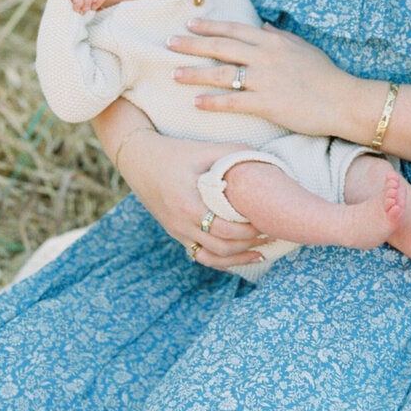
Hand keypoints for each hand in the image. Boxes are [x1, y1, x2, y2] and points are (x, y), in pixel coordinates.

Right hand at [92, 99, 267, 271]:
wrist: (138, 159)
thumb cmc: (174, 151)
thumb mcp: (204, 149)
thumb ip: (234, 153)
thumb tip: (266, 160)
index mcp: (188, 204)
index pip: (225, 229)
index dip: (250, 230)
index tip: (269, 222)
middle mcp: (181, 223)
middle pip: (221, 247)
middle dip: (250, 244)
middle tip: (272, 234)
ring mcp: (176, 231)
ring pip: (211, 257)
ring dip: (238, 258)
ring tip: (261, 252)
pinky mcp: (175, 233)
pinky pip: (200, 255)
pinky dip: (220, 261)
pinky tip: (238, 259)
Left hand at [167, 19, 365, 140]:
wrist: (344, 100)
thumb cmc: (326, 75)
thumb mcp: (303, 48)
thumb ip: (280, 36)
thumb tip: (263, 26)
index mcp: (273, 41)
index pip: (233, 29)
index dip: (209, 26)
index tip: (189, 24)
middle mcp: (265, 56)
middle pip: (220, 46)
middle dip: (191, 44)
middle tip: (168, 43)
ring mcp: (265, 79)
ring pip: (221, 73)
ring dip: (194, 72)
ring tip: (173, 74)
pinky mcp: (267, 103)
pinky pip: (233, 101)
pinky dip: (212, 101)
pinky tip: (196, 102)